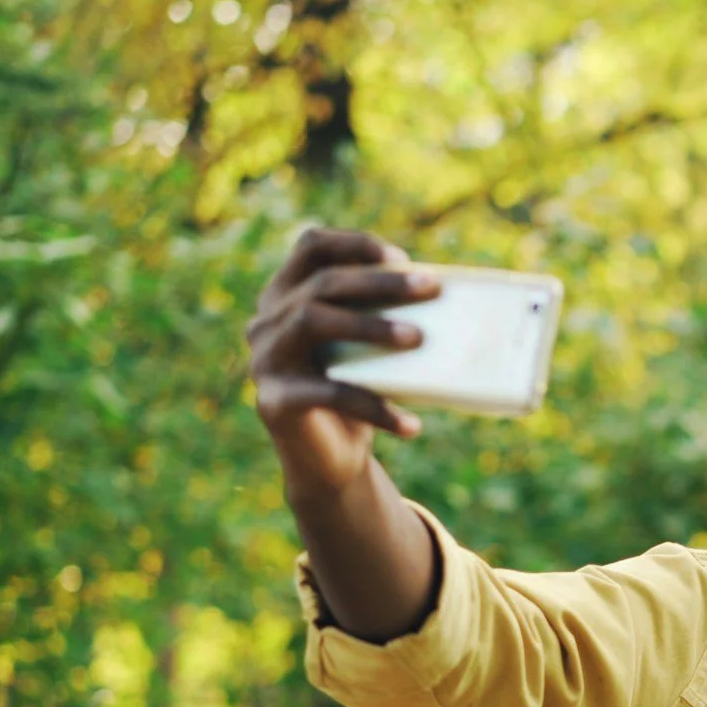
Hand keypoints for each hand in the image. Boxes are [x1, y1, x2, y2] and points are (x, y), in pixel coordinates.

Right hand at [245, 227, 440, 497]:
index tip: (402, 257)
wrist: (330, 463)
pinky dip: (375, 407)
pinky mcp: (273, 402)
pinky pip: (329, 393)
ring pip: (311, 321)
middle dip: (379, 281)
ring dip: (370, 325)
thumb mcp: (369, 349)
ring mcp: (264, 361)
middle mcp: (266, 322)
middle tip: (431, 289)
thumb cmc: (359, 393)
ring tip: (417, 339)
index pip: (310, 246)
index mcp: (286, 297)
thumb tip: (442, 291)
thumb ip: (383, 316)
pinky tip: (411, 425)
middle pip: (320, 283)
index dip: (354, 243)